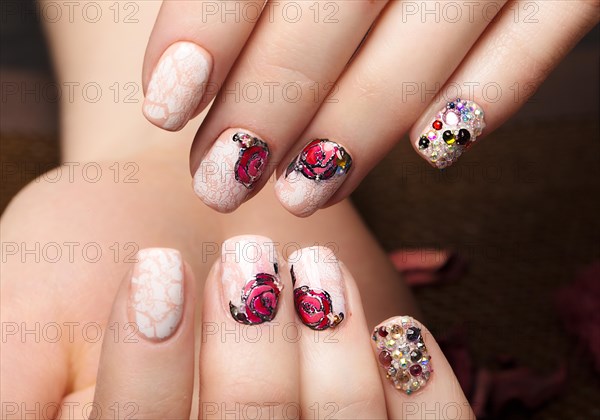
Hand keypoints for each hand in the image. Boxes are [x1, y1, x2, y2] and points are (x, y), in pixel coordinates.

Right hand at [3, 236, 472, 418]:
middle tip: (246, 261)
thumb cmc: (85, 249)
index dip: (145, 380)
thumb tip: (36, 418)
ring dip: (335, 363)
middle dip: (252, 368)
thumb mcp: (28, 320)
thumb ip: (23, 386)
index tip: (156, 273)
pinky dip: (421, 393)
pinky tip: (399, 335)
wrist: (172, 199)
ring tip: (315, 271)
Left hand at [142, 1, 597, 215]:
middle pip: (335, 3)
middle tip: (221, 182)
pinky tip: (434, 149)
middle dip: (271, 102)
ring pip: (433, 30)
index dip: (208, 27)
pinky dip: (496, 87)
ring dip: (363, 122)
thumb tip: (193, 62)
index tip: (166, 106)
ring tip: (303, 194)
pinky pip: (550, 23)